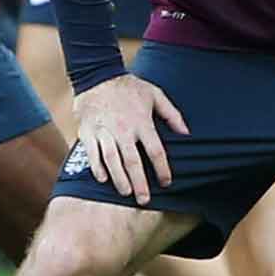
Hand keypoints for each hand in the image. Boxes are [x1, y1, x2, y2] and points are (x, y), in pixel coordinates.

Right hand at [71, 74, 188, 205]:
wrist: (97, 74)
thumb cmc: (129, 86)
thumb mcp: (155, 94)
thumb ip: (172, 114)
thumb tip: (186, 133)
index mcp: (142, 122)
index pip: (156, 151)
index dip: (162, 169)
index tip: (166, 182)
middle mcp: (123, 129)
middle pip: (133, 161)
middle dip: (139, 183)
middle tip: (145, 201)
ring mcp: (104, 131)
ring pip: (112, 160)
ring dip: (119, 179)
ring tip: (126, 193)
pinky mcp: (88, 132)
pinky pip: (92, 153)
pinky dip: (97, 167)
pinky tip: (103, 179)